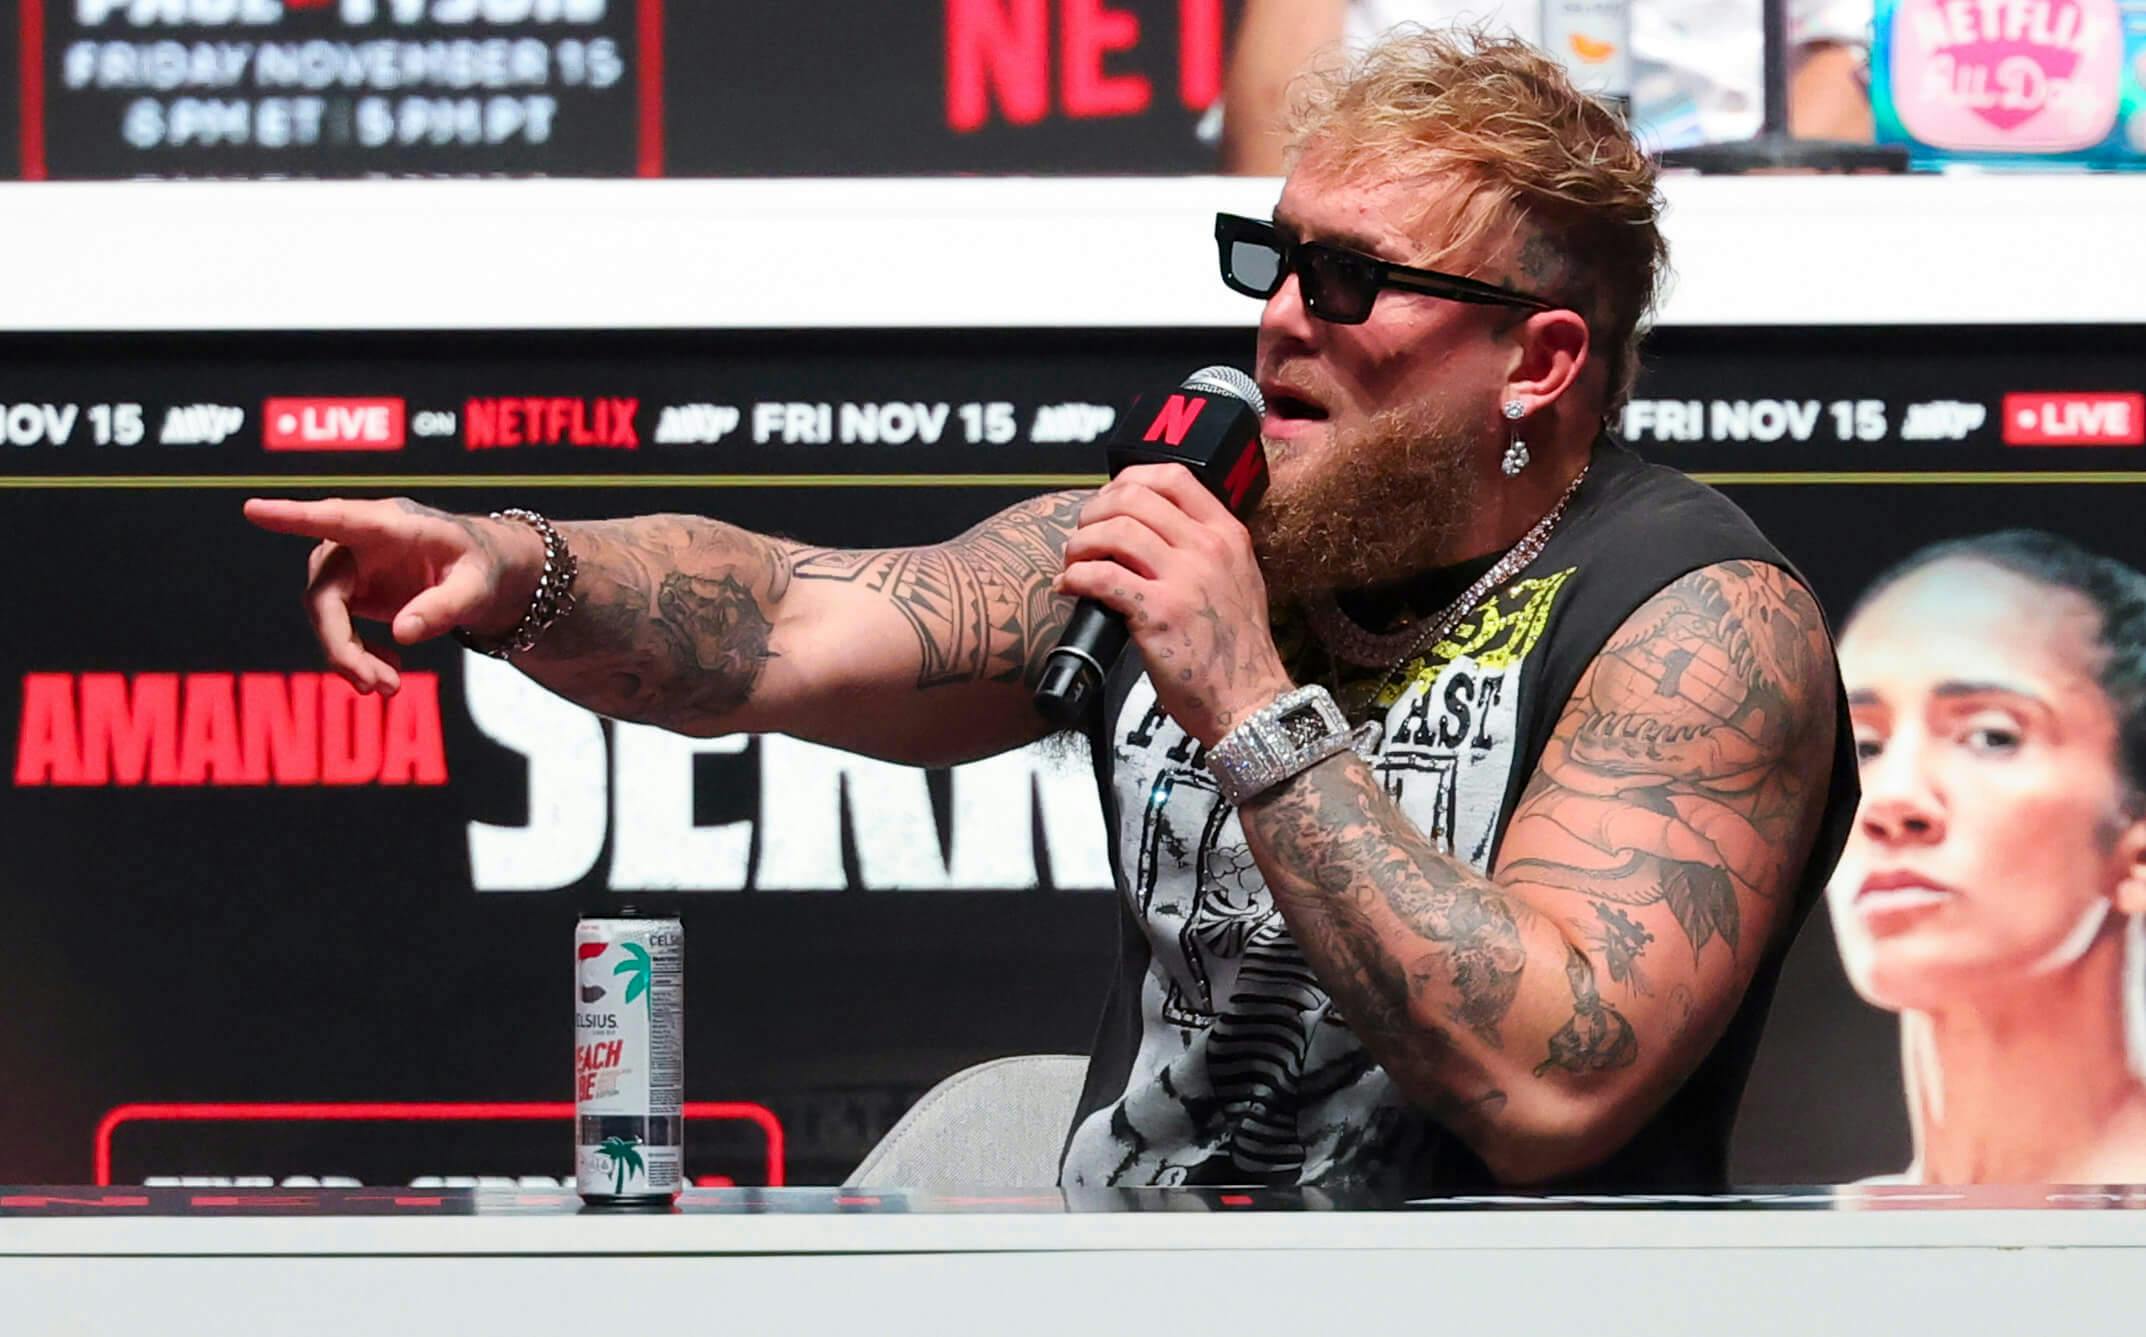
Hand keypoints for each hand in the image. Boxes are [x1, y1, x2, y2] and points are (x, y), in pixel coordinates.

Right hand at [243, 496, 543, 695]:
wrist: (482, 572)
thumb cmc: (481, 567)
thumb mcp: (478, 588)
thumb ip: (446, 607)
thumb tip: (401, 633)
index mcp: (391, 524)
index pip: (337, 518)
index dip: (294, 516)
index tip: (254, 510)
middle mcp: (358, 540)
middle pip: (324, 594)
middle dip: (342, 646)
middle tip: (377, 687)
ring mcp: (349, 564)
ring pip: (325, 615)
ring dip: (349, 657)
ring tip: (389, 688)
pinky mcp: (349, 588)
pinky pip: (335, 626)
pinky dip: (356, 655)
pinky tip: (386, 669)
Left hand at [1053, 464, 1293, 745]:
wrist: (1248, 701)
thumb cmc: (1237, 648)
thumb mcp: (1239, 579)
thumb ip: (1207, 548)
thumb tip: (1156, 528)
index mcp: (1227, 535)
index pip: (1173, 477)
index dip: (1129, 480)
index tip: (1109, 499)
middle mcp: (1207, 549)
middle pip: (1134, 498)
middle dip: (1095, 511)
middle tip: (1083, 533)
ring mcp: (1184, 580)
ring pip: (1114, 532)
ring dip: (1080, 543)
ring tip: (1073, 561)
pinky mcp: (1158, 614)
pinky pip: (1102, 577)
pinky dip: (1076, 577)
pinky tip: (1070, 586)